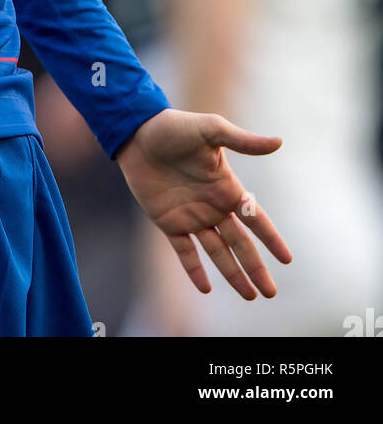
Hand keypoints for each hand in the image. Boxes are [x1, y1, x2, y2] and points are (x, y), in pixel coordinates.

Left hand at [115, 108, 291, 299]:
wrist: (137, 133)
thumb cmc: (175, 127)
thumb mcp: (211, 130)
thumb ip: (243, 140)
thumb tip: (279, 142)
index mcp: (226, 187)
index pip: (255, 218)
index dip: (271, 239)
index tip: (287, 260)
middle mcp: (213, 206)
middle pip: (240, 244)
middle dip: (255, 268)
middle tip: (270, 293)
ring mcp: (191, 216)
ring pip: (217, 252)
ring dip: (232, 274)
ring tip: (249, 295)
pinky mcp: (168, 222)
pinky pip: (185, 251)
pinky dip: (194, 270)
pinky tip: (205, 289)